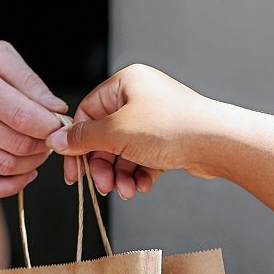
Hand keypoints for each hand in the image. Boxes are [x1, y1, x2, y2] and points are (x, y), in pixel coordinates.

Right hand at [0, 39, 66, 198]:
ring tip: (38, 152)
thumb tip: (56, 110)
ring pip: (3, 167)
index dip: (50, 127)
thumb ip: (27, 79)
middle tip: (50, 139)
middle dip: (43, 145)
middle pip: (16, 144)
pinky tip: (24, 174)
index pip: (23, 116)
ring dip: (31, 165)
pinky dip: (10, 186)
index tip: (59, 126)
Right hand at [48, 65, 230, 198]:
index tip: (72, 169)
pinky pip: (145, 158)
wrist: (217, 142)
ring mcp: (157, 118)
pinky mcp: (170, 138)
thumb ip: (83, 139)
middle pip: (106, 136)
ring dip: (121, 175)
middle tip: (103, 185)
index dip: (77, 142)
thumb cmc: (171, 128)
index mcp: (126, 82)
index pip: (87, 112)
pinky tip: (143, 186)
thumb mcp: (116, 133)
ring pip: (126, 151)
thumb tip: (57, 141)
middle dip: (104, 166)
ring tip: (126, 191)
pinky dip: (140, 174)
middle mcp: (141, 96)